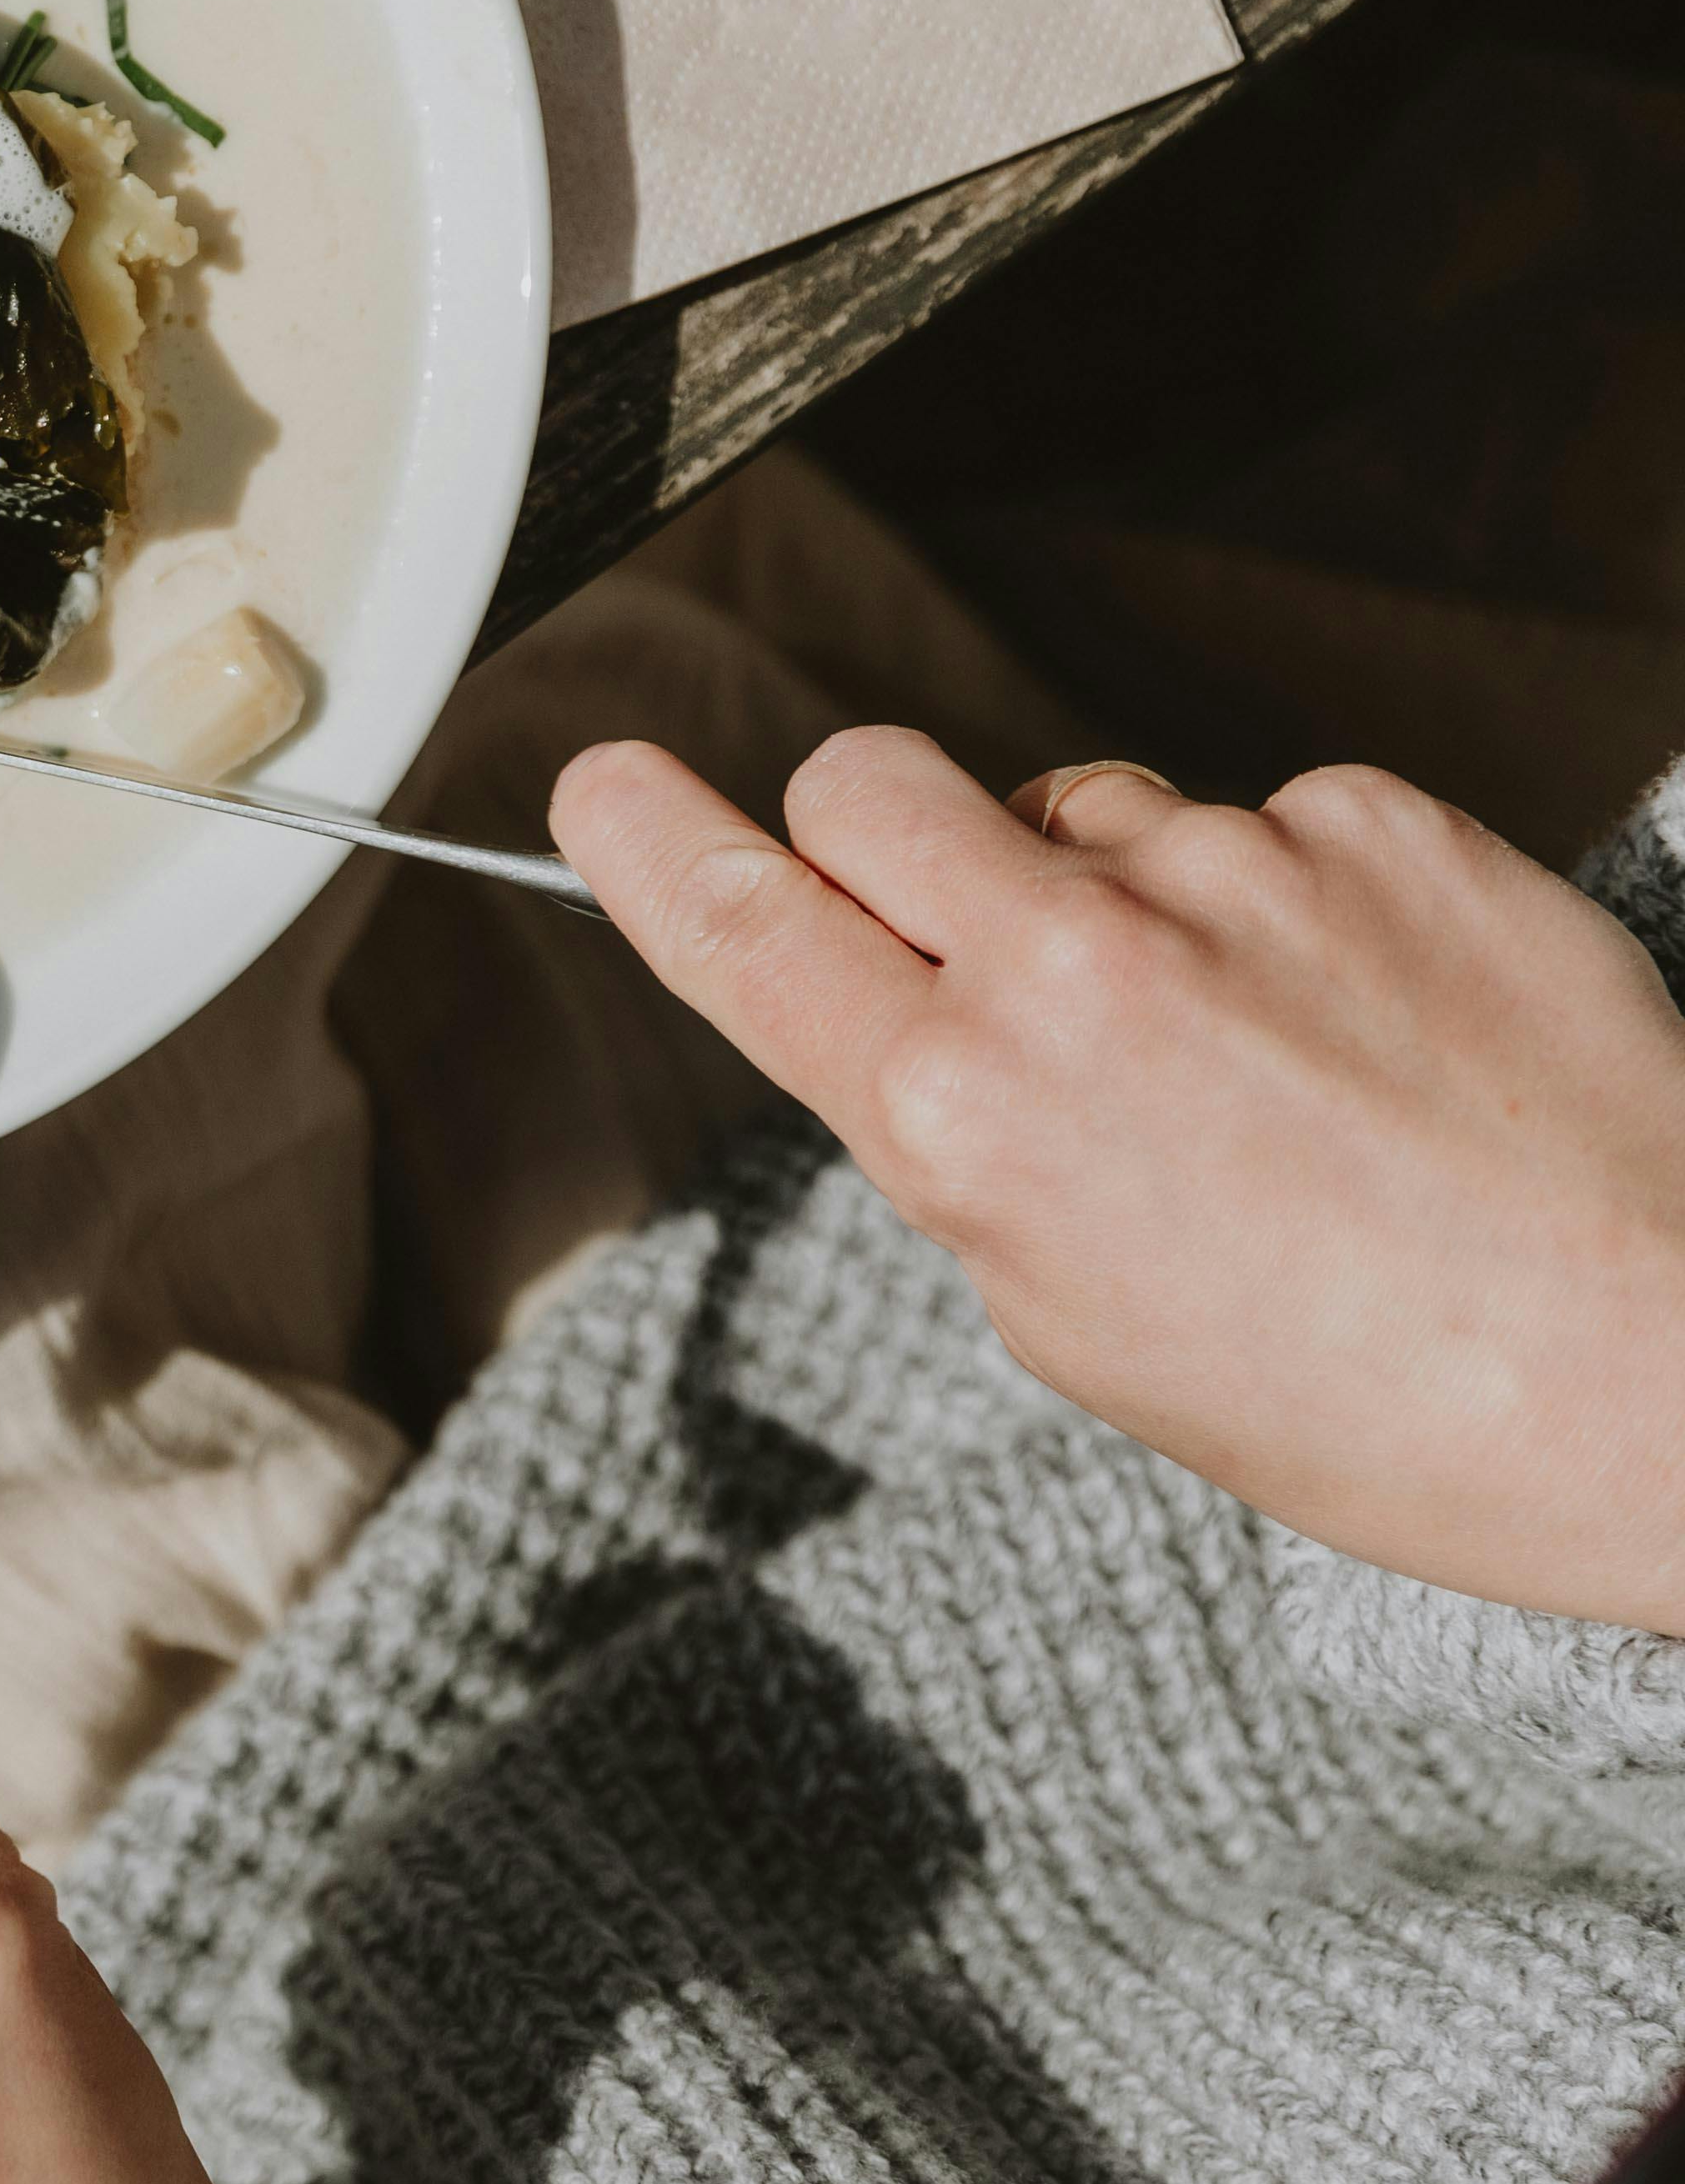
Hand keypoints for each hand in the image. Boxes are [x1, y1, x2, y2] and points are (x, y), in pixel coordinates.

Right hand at [556, 731, 1684, 1637]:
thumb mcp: (1081, 1320)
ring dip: (1119, 887)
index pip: (739, 919)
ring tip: (1254, 1038)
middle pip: (869, 782)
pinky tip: (1372, 1019)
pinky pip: (1267, 817)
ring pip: (1084, 803)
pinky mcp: (1377, 826)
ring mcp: (1232, 875)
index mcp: (967, 1117)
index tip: (605, 781)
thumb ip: (959, 1145)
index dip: (646, 836)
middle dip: (879, 831)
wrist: (1668, 1367)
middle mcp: (1074, 970)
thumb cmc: (1382, 1403)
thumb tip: (911, 1027)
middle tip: (956, 915)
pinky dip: (1291, 898)